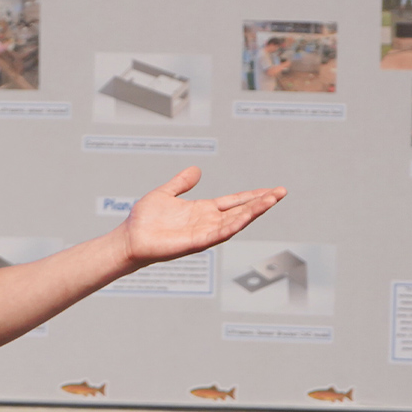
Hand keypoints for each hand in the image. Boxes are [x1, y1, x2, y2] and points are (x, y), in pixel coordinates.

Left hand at [119, 167, 285, 267]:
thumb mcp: (166, 193)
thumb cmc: (144, 220)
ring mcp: (204, 233)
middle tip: (281, 192)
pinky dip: (235, 224)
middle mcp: (207, 222)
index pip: (234, 201)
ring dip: (254, 211)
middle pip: (241, 210)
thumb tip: (196, 169)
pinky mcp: (196, 242)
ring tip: (272, 200)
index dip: (252, 195)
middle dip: (262, 202)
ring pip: (236, 221)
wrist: (129, 238)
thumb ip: (181, 182)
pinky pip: (220, 233)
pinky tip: (248, 215)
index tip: (271, 190)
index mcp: (202, 210)